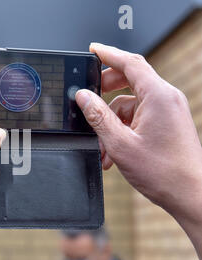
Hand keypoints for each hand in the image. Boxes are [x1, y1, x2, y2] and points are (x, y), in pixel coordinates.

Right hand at [75, 43, 201, 258]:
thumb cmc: (163, 172)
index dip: (108, 54)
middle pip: (130, 81)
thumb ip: (98, 116)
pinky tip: (114, 152)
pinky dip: (123, 130)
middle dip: (105, 93)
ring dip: (112, 123)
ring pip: (131, 105)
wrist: (190, 194)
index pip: (130, 63)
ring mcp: (168, 111)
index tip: (92, 50)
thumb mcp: (120, 143)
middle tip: (87, 102)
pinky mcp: (167, 123)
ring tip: (104, 149)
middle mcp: (166, 99)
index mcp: (158, 96)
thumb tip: (83, 96)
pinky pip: (139, 117)